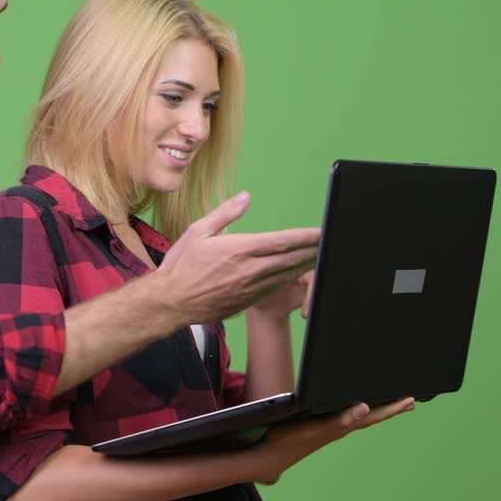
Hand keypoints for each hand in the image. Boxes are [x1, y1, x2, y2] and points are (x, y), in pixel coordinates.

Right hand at [156, 192, 319, 325]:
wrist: (171, 302)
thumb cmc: (181, 266)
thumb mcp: (198, 231)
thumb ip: (225, 213)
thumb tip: (246, 197)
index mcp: (238, 249)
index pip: (282, 240)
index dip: (305, 236)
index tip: (320, 231)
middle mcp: (249, 270)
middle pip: (291, 258)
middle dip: (312, 250)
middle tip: (328, 242)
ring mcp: (250, 288)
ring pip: (287, 274)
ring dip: (306, 264)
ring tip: (319, 255)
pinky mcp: (248, 300)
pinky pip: (276, 287)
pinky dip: (291, 277)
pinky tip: (297, 271)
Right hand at [249, 397, 415, 484]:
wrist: (271, 454)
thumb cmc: (290, 439)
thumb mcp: (316, 428)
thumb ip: (341, 420)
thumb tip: (365, 408)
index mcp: (342, 425)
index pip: (374, 415)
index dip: (392, 408)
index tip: (410, 399)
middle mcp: (340, 427)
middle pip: (372, 416)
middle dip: (391, 408)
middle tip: (410, 402)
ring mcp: (331, 428)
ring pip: (361, 416)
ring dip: (377, 410)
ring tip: (391, 405)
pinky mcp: (321, 427)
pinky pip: (348, 417)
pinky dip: (359, 411)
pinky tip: (356, 409)